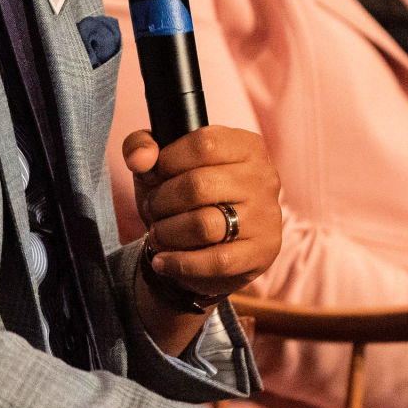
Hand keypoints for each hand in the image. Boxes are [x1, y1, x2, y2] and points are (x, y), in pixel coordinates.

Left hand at [124, 125, 281, 300]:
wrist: (209, 251)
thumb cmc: (184, 197)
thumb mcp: (161, 165)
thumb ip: (141, 146)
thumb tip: (140, 158)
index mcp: (247, 146)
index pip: (203, 144)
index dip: (168, 161)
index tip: (154, 175)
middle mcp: (264, 177)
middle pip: (199, 185)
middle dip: (162, 201)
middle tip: (153, 209)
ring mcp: (267, 216)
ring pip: (204, 225)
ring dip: (167, 233)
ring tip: (158, 235)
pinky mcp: (262, 252)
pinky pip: (216, 261)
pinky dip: (179, 263)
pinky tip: (163, 261)